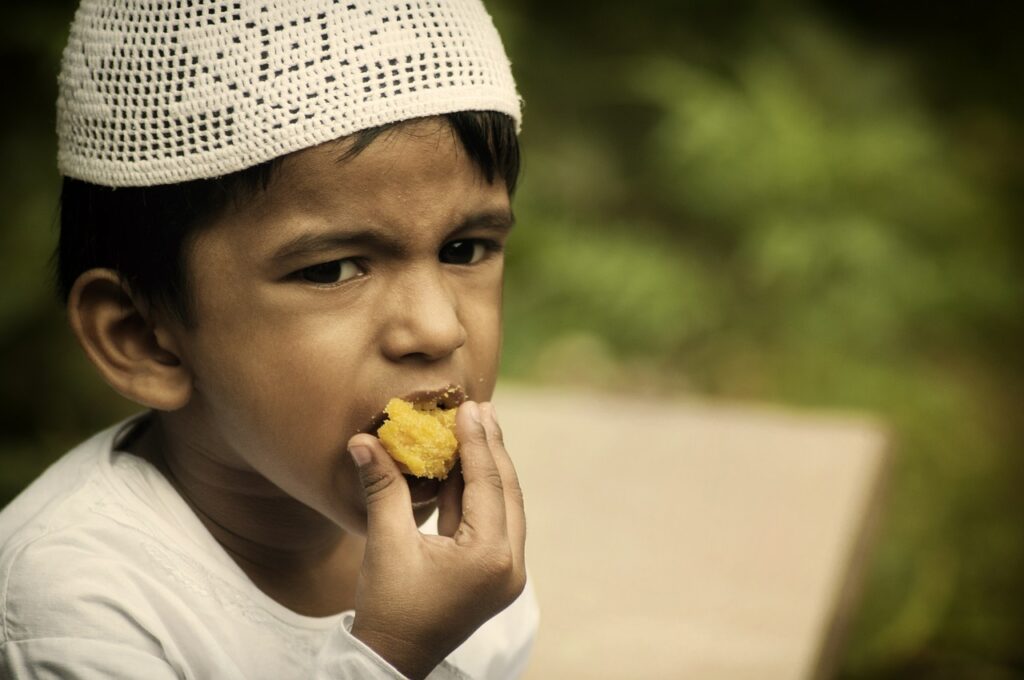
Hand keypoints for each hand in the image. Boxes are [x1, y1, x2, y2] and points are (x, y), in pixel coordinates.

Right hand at [346, 401, 526, 679]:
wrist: (392, 661)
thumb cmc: (388, 608)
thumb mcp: (384, 543)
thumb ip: (382, 487)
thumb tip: (362, 439)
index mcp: (490, 557)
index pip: (487, 484)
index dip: (477, 441)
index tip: (470, 406)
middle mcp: (509, 564)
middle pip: (506, 491)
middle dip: (491, 448)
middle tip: (480, 408)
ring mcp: (506, 572)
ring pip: (503, 505)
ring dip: (488, 468)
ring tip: (477, 427)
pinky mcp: (494, 575)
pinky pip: (492, 523)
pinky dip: (478, 494)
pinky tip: (463, 465)